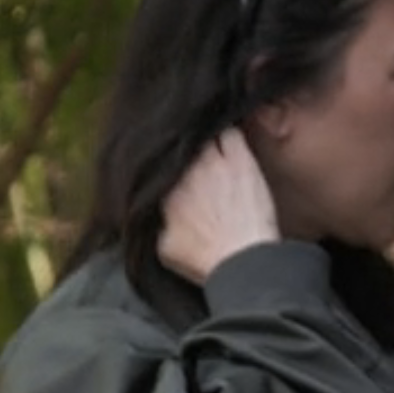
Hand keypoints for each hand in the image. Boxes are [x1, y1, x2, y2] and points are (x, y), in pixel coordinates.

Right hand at [158, 127, 281, 283]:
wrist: (242, 261)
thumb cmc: (206, 261)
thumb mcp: (165, 250)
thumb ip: (155, 225)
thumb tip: (151, 215)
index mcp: (165, 191)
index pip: (160, 165)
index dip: (167, 163)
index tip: (172, 166)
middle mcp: (187, 171)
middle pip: (181, 145)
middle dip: (184, 147)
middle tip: (192, 154)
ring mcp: (215, 162)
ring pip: (205, 133)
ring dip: (206, 136)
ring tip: (209, 141)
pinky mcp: (241, 161)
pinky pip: (232, 132)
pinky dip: (229, 131)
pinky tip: (228, 136)